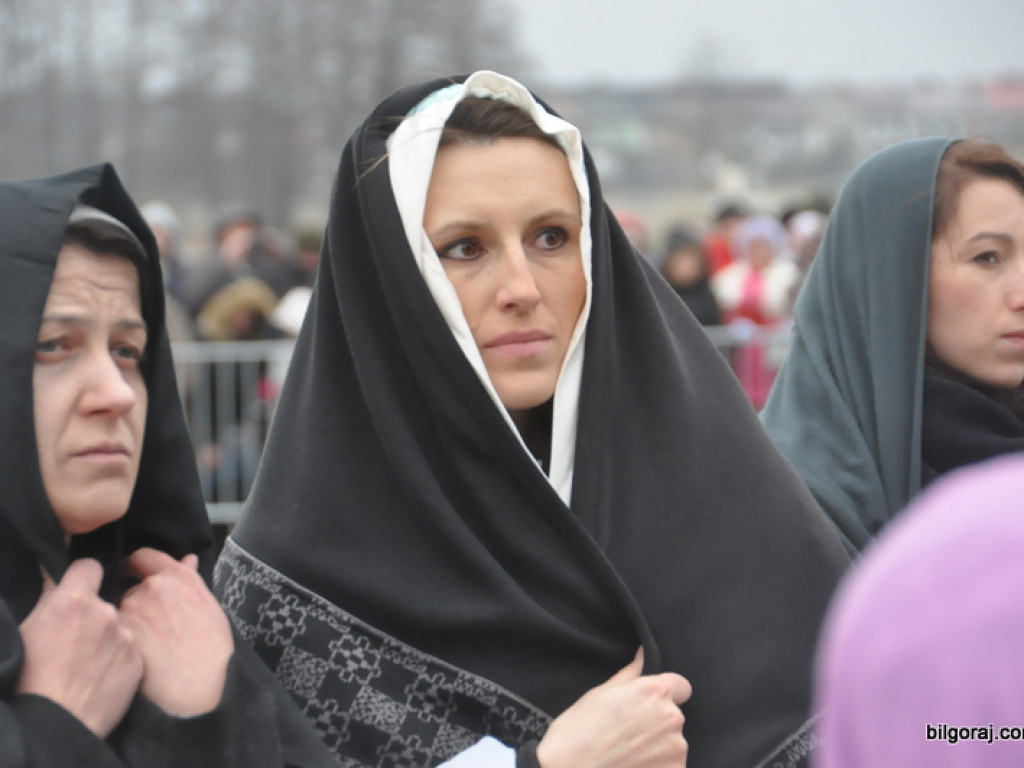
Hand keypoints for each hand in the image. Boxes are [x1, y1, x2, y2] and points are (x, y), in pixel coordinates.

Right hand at [17, 559, 142, 736]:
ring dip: (109, 638)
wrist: (57, 722)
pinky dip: (120, 660)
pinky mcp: (138, 660)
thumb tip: (52, 572)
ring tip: (89, 664)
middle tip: (79, 639)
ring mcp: (126, 636)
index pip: (89, 566)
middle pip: (105, 601)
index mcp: (75, 600)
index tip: (81, 586)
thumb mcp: (29, 630)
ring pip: (120, 627)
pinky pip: (131, 652)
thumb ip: (48, 596)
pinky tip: (103, 677)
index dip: (83, 575)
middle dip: (95, 614)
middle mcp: (106, 612)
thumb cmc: (31, 677)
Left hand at [118, 548, 233, 715]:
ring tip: (146, 646)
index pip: (144, 556)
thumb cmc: (211, 649)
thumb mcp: (209, 607)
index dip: (135, 564)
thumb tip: (187, 559)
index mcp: (177, 576)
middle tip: (150, 625)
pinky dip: (119, 641)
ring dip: (128, 623)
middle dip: (136, 602)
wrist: (196, 685)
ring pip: (120, 612)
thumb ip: (192, 580)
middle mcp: (151, 587)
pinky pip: (112, 633)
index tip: (131, 572)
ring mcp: (131, 610)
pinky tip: (134, 657)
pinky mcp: (116, 634)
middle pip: (131, 588)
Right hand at [536, 648, 690, 767]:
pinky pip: (671, 765)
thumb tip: (642, 654)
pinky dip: (657, 766)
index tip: (650, 704)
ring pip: (673, 743)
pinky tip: (634, 766)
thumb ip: (630, 675)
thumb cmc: (579, 733)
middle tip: (628, 732)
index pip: (681, 686)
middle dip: (657, 722)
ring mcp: (676, 749)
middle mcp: (671, 718)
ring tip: (628, 752)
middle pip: (674, 716)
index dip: (666, 693)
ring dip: (658, 747)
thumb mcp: (600, 694)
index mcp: (655, 692)